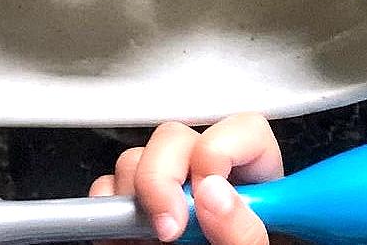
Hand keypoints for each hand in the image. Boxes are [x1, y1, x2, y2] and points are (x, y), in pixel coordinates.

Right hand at [89, 114, 282, 244]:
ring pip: (138, 158)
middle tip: (169, 226)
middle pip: (177, 136)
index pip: (246, 132)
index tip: (206, 190)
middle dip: (162, 173)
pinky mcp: (135, 218)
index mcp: (259, 189)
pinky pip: (107, 189)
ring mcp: (169, 200)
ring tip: (155, 236)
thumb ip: (244, 233)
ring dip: (137, 192)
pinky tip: (127, 237)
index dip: (221, 147)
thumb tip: (217, 194)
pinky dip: (108, 209)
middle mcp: (210, 186)